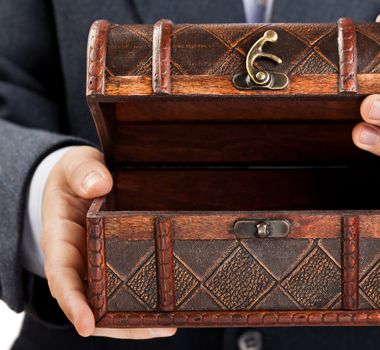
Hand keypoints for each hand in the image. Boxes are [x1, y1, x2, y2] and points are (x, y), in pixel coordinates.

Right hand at [40, 146, 177, 337]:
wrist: (83, 180)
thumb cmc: (76, 176)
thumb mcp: (75, 166)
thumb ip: (84, 171)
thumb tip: (101, 184)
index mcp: (61, 240)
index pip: (62, 276)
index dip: (73, 303)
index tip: (86, 325)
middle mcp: (79, 261)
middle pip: (92, 302)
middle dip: (117, 323)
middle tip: (156, 329)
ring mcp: (98, 266)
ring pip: (111, 301)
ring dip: (136, 319)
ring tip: (170, 326)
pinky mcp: (116, 264)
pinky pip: (127, 287)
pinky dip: (143, 301)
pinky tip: (170, 308)